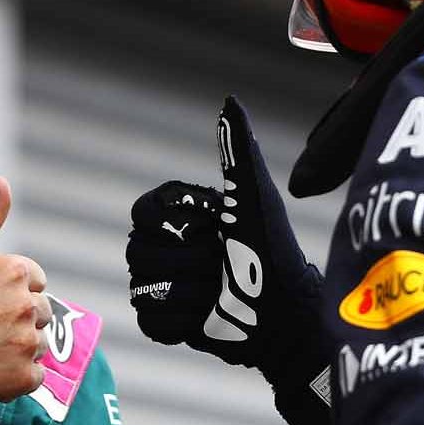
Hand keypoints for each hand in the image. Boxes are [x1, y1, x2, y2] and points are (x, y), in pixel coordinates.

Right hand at [0, 175, 50, 411]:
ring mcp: (26, 344)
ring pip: (37, 341)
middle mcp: (26, 306)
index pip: (32, 277)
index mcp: (13, 272)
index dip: (8, 287)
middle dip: (15, 315)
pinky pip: (33, 373)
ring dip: (17, 343)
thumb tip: (1, 183)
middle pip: (39, 309)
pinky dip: (15, 373)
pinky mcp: (23, 378)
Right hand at [127, 97, 323, 374]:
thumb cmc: (273, 250)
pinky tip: (207, 318)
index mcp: (178, 216)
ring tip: (219, 292)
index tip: (212, 228)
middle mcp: (164, 247)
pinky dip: (180, 323)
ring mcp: (160, 285)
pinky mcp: (162, 322)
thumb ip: (238, 150)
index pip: (142, 213)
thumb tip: (230, 101)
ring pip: (143, 288)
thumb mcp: (254, 196)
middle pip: (138, 253)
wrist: (285, 312)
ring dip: (188, 294)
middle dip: (188, 264)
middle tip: (222, 264)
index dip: (175, 225)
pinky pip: (149, 322)